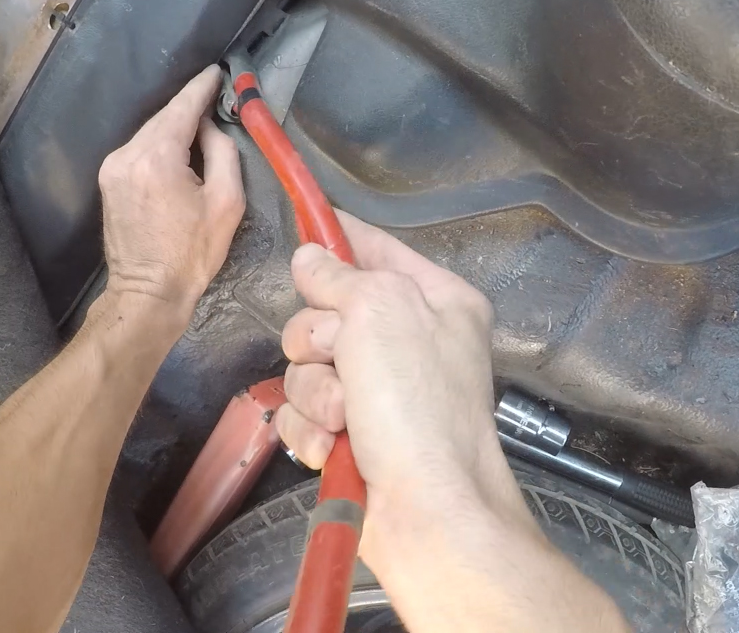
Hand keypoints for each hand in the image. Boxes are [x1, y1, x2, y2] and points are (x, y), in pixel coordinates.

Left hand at [96, 65, 244, 321]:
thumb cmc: (193, 253)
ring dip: (175, 128)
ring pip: (150, 133)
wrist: (149, 292)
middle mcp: (127, 154)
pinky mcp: (108, 180)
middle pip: (164, 118)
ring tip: (202, 129)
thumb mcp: (227, 202)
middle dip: (190, 108)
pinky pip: (139, 149)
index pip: (182, 108)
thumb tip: (210, 127)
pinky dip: (160, 145)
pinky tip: (179, 152)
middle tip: (216, 98)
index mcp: (156, 157)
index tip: (217, 71)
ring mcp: (112, 167)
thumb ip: (223, 152)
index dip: (202, 87)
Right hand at [275, 212, 524, 562]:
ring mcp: (380, 392)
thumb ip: (340, 276)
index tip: (303, 225)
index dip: (338, 239)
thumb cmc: (419, 405)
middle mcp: (409, 341)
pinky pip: (303, 414)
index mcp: (435, 300)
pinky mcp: (351, 435)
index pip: (376, 248)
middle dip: (318, 340)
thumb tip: (309, 258)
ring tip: (343, 417)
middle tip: (340, 358)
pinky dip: (310, 430)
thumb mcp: (381, 312)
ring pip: (307, 366)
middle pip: (326, 312)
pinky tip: (331, 447)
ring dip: (315, 393)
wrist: (429, 512)